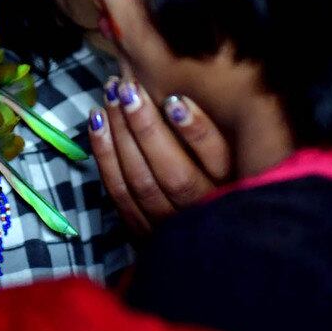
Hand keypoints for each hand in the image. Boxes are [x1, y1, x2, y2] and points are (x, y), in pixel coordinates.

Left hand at [87, 71, 230, 233]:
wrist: (200, 242)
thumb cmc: (217, 182)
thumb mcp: (234, 160)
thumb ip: (217, 134)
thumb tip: (183, 95)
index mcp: (234, 191)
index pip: (218, 161)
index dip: (197, 131)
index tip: (175, 100)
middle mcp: (202, 211)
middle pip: (173, 173)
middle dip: (146, 128)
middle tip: (128, 88)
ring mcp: (169, 226)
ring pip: (140, 181)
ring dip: (121, 135)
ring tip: (111, 96)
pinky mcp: (142, 231)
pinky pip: (118, 192)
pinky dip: (104, 155)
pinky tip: (97, 121)